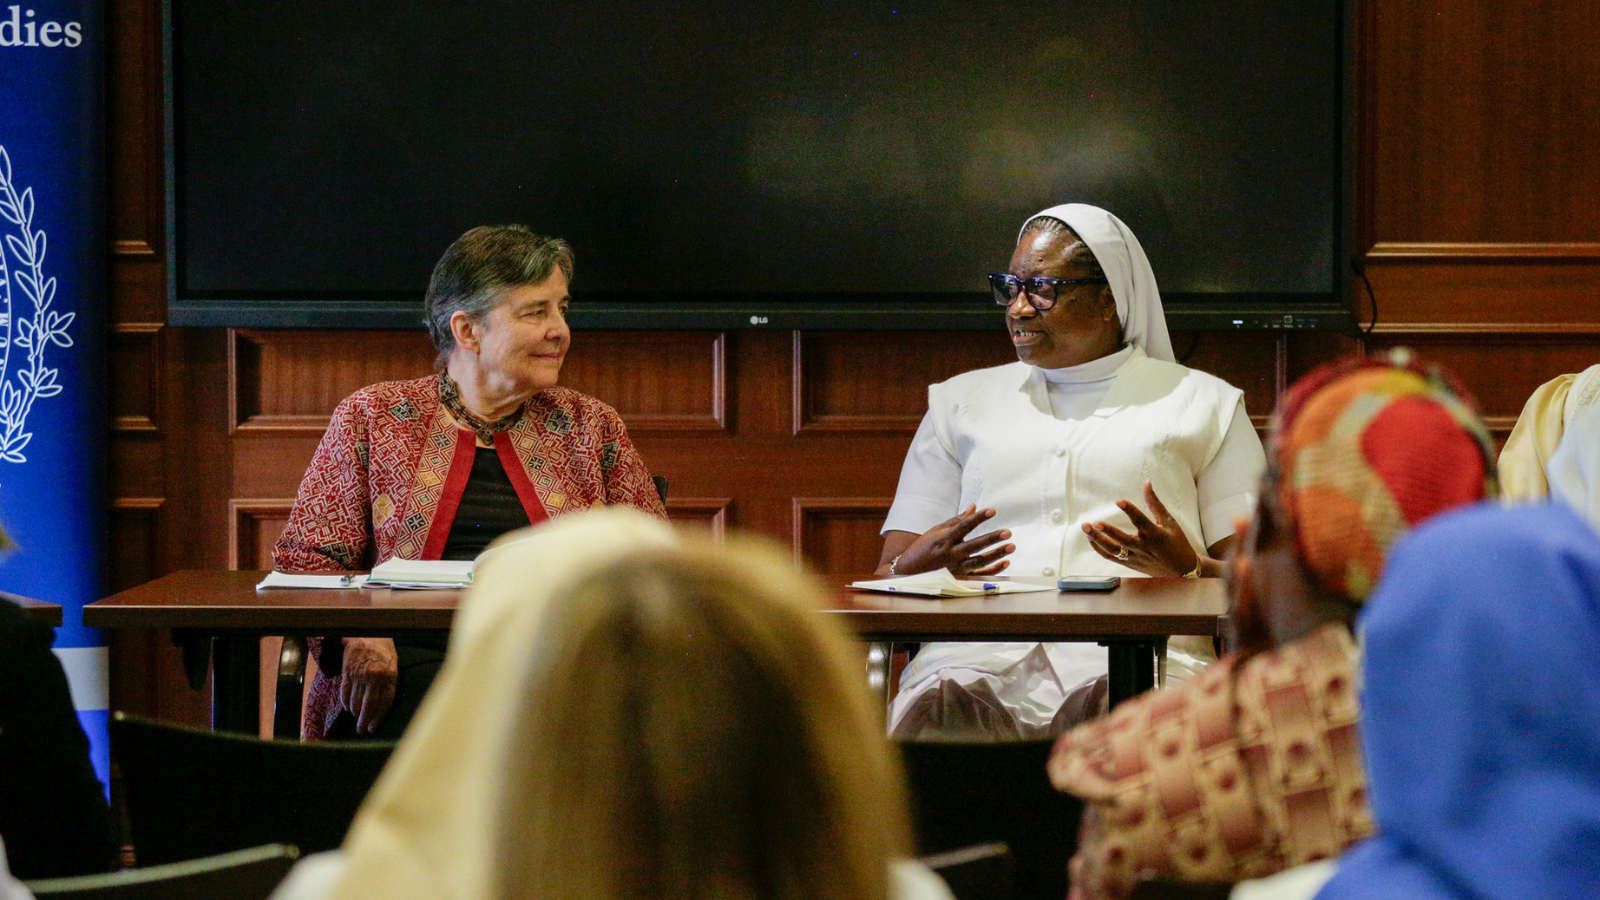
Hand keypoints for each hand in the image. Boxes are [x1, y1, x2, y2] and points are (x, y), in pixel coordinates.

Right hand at [339, 637, 397, 733]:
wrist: (367, 633)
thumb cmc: (384, 650)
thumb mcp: (393, 664)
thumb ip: (389, 683)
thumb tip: (384, 705)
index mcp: (388, 675)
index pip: (384, 702)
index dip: (378, 717)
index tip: (373, 727)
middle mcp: (373, 677)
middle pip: (368, 705)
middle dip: (364, 720)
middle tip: (362, 730)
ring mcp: (359, 675)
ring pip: (355, 700)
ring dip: (355, 713)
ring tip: (356, 721)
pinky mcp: (347, 672)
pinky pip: (345, 692)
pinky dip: (346, 702)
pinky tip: (348, 708)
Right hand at [894, 506, 1015, 576]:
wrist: (910, 571)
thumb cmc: (924, 547)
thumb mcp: (936, 531)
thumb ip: (956, 520)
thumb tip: (974, 507)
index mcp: (944, 539)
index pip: (964, 526)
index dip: (978, 518)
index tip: (992, 511)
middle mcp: (951, 553)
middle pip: (975, 545)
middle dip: (992, 538)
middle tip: (1008, 532)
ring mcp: (956, 567)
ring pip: (979, 561)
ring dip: (996, 554)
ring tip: (1011, 546)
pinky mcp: (960, 578)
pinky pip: (979, 575)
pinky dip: (993, 570)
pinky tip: (1006, 562)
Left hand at [1083, 481, 1200, 576]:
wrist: (1181, 570)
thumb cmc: (1177, 543)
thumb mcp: (1169, 522)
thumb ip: (1155, 503)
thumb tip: (1147, 483)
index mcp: (1155, 534)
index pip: (1141, 521)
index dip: (1130, 510)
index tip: (1119, 501)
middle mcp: (1144, 547)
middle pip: (1122, 540)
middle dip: (1106, 532)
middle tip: (1093, 523)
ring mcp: (1135, 557)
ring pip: (1113, 550)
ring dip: (1098, 540)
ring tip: (1086, 529)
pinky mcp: (1130, 564)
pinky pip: (1111, 557)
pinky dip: (1099, 549)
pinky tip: (1091, 538)